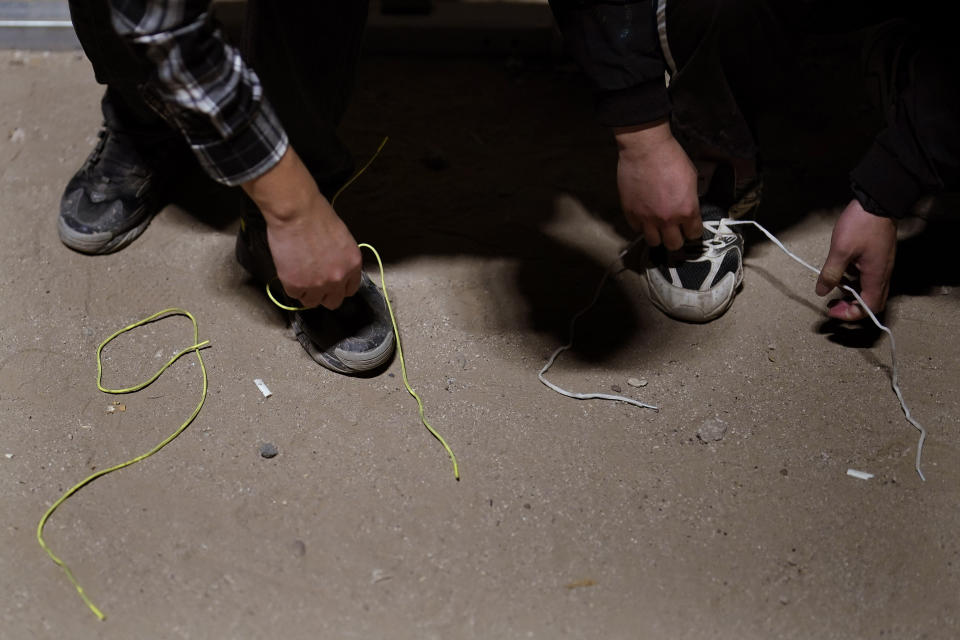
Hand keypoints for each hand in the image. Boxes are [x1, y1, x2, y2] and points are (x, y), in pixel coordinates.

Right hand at [242, 147, 361, 309]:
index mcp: (353, 265)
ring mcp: (317, 284)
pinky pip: (294, 295)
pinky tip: (289, 270)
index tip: (330, 284)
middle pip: (333, 302)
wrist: (297, 212)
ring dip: (306, 292)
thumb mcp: (342, 239)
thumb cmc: (317, 216)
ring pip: (312, 303)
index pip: (349, 290)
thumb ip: (340, 259)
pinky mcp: (296, 285)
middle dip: (324, 295)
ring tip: (299, 275)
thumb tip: (333, 269)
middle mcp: (338, 278)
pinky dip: (291, 286)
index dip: (338, 288)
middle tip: (313, 283)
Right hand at [615, 120, 700, 249]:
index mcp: (686, 210)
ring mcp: (647, 218)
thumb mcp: (691, 178)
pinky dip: (641, 225)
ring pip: (654, 242)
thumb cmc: (671, 157)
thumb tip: (687, 208)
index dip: (693, 231)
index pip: (694, 234)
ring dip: (658, 237)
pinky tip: (644, 216)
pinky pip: (637, 229)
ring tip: (658, 228)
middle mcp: (667, 219)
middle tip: (675, 232)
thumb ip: (689, 199)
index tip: (690, 229)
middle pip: (674, 245)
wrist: (646, 149)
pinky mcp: (631, 213)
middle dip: (676, 239)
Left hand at [815, 199, 896, 320]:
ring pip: (869, 290)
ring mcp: (882, 266)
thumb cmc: (862, 224)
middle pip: (872, 302)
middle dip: (851, 308)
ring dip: (852, 293)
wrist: (878, 202)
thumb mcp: (841, 250)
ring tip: (833, 287)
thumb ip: (831, 273)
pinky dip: (855, 280)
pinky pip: (868, 277)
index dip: (850, 314)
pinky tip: (842, 271)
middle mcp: (883, 274)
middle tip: (833, 305)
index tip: (832, 311)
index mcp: (876, 276)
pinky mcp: (878, 258)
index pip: (868, 307)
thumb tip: (822, 291)